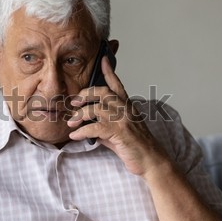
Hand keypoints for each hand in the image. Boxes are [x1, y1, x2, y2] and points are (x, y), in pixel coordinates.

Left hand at [67, 56, 171, 176]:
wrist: (151, 161)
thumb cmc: (135, 147)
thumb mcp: (118, 131)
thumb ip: (104, 124)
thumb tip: (86, 125)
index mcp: (127, 106)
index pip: (117, 85)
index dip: (109, 72)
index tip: (103, 60)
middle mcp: (126, 109)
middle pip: (102, 92)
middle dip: (84, 95)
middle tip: (73, 103)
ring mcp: (123, 119)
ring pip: (96, 109)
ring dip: (79, 116)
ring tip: (70, 123)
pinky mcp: (120, 132)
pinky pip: (95, 128)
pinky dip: (82, 132)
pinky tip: (74, 136)